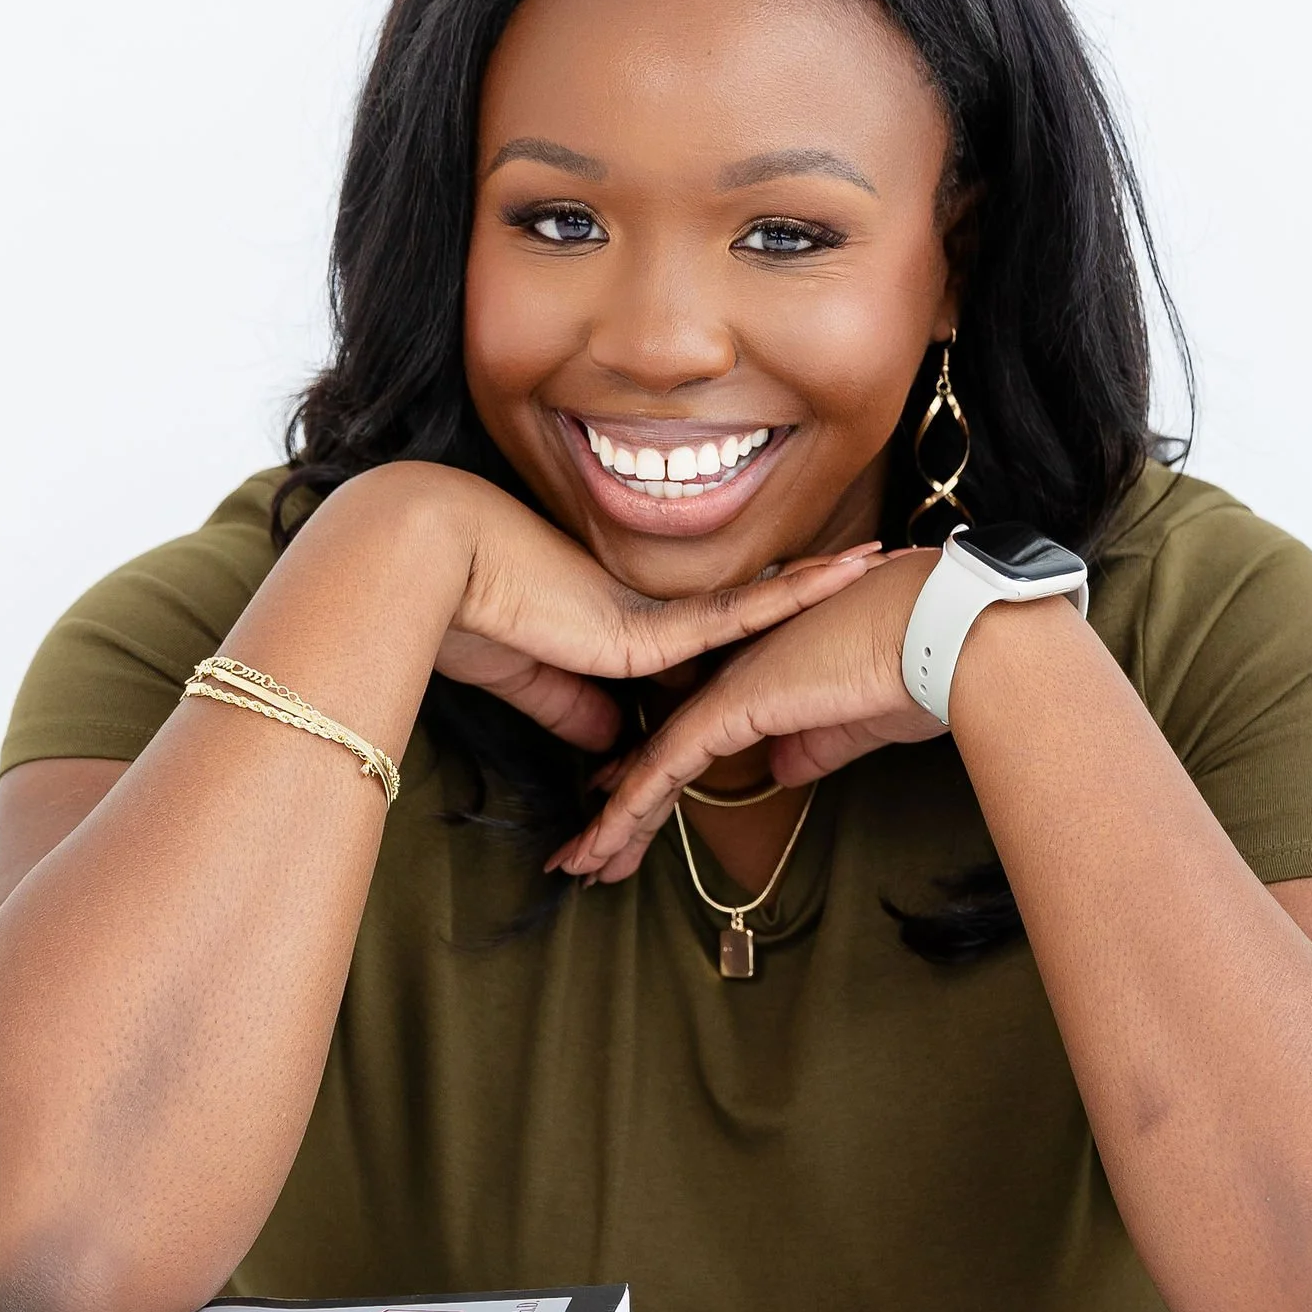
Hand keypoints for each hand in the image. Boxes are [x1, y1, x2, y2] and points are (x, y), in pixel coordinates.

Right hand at [366, 464, 882, 753]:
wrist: (427, 568)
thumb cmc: (461, 616)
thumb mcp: (528, 680)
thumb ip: (571, 709)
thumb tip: (610, 749)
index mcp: (619, 623)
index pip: (708, 626)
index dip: (762, 614)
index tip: (810, 603)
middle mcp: (646, 612)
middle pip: (746, 607)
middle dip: (809, 591)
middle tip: (875, 563)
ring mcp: (652, 615)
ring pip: (758, 600)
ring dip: (821, 584)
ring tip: (884, 562)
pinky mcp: (646, 628)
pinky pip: (738, 613)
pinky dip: (792, 597)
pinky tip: (843, 577)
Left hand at [550, 546, 944, 880]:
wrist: (941, 634)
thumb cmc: (917, 669)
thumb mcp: (858, 721)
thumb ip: (815, 744)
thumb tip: (784, 768)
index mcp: (764, 682)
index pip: (694, 740)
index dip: (658, 783)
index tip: (626, 821)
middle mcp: (734, 682)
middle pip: (661, 756)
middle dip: (622, 811)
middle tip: (584, 856)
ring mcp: (727, 692)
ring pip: (651, 768)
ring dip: (611, 824)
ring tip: (576, 866)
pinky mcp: (729, 708)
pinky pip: (663, 769)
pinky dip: (628, 813)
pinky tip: (599, 846)